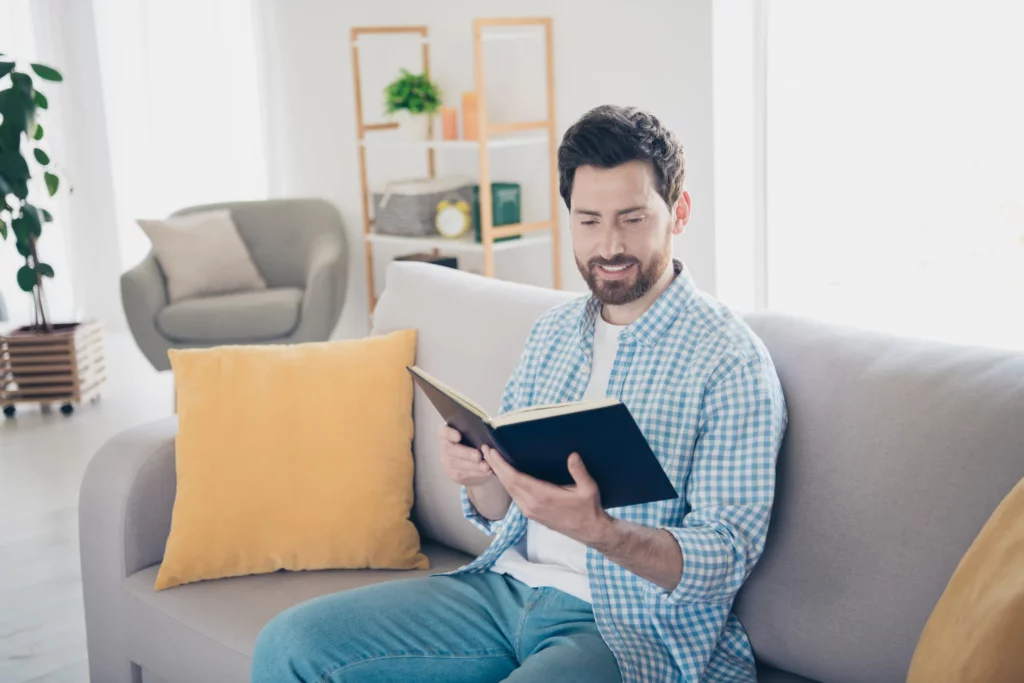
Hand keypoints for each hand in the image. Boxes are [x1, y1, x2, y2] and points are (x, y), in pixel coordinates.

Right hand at [438, 424, 493, 486]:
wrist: (474, 461)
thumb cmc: (476, 442)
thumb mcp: (475, 435)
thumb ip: (477, 432)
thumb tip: (488, 430)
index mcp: (447, 433)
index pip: (443, 432)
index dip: (449, 434)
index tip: (459, 436)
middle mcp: (444, 446)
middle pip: (450, 449)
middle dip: (465, 453)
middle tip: (478, 456)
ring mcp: (446, 461)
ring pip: (456, 464)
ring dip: (473, 465)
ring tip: (486, 466)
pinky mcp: (452, 473)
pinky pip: (462, 474)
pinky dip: (476, 473)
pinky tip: (487, 471)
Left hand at [482, 446, 610, 545]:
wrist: (589, 531)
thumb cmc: (589, 509)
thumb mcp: (589, 489)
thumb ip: (579, 472)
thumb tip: (573, 455)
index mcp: (543, 496)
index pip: (515, 478)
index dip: (501, 465)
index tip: (492, 452)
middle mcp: (532, 505)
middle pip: (507, 483)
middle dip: (495, 466)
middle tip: (485, 450)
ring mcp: (530, 511)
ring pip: (509, 491)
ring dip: (499, 475)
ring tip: (491, 460)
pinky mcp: (532, 514)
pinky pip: (515, 497)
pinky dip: (507, 484)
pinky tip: (505, 476)